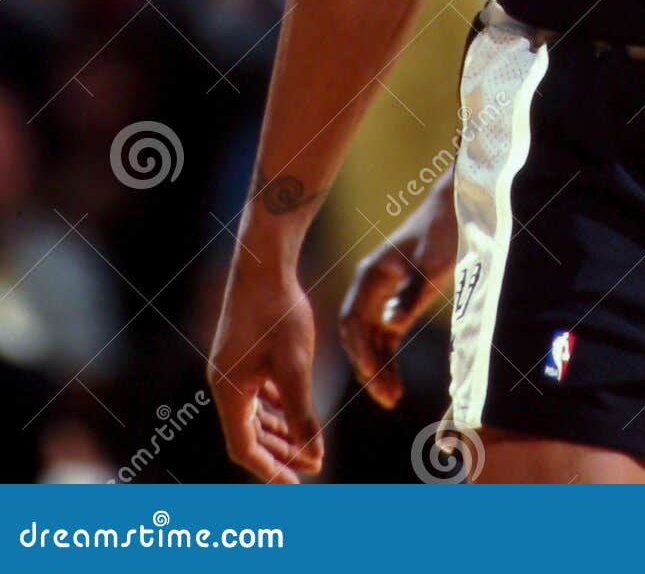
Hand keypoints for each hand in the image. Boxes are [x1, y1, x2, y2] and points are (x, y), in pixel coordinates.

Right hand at [208, 268, 323, 482]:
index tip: (297, 484)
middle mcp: (224, 383)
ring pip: (254, 414)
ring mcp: (231, 367)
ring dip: (279, 432)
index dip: (271, 469)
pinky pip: (256, 393)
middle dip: (279, 454)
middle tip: (310, 469)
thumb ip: (304, 414)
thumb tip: (316, 456)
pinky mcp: (241, 353)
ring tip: (306, 447)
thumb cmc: (278, 313)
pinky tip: (295, 412)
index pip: (244, 448)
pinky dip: (275, 408)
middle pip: (249, 433)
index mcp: (229, 392)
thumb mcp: (295, 367)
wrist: (264, 264)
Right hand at [339, 188, 456, 407]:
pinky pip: (385, 335)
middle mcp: (369, 286)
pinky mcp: (396, 299)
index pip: (353, 322)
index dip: (360, 352)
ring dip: (378, 367)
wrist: (455, 209)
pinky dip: (388, 356)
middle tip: (386, 398)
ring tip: (393, 398)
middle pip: (357, 336)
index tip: (374, 377)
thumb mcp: (430, 266)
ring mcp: (381, 294)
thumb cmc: (442, 232)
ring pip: (371, 339)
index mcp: (370, 275)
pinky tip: (396, 381)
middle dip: (368, 367)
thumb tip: (389, 327)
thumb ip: (409, 296)